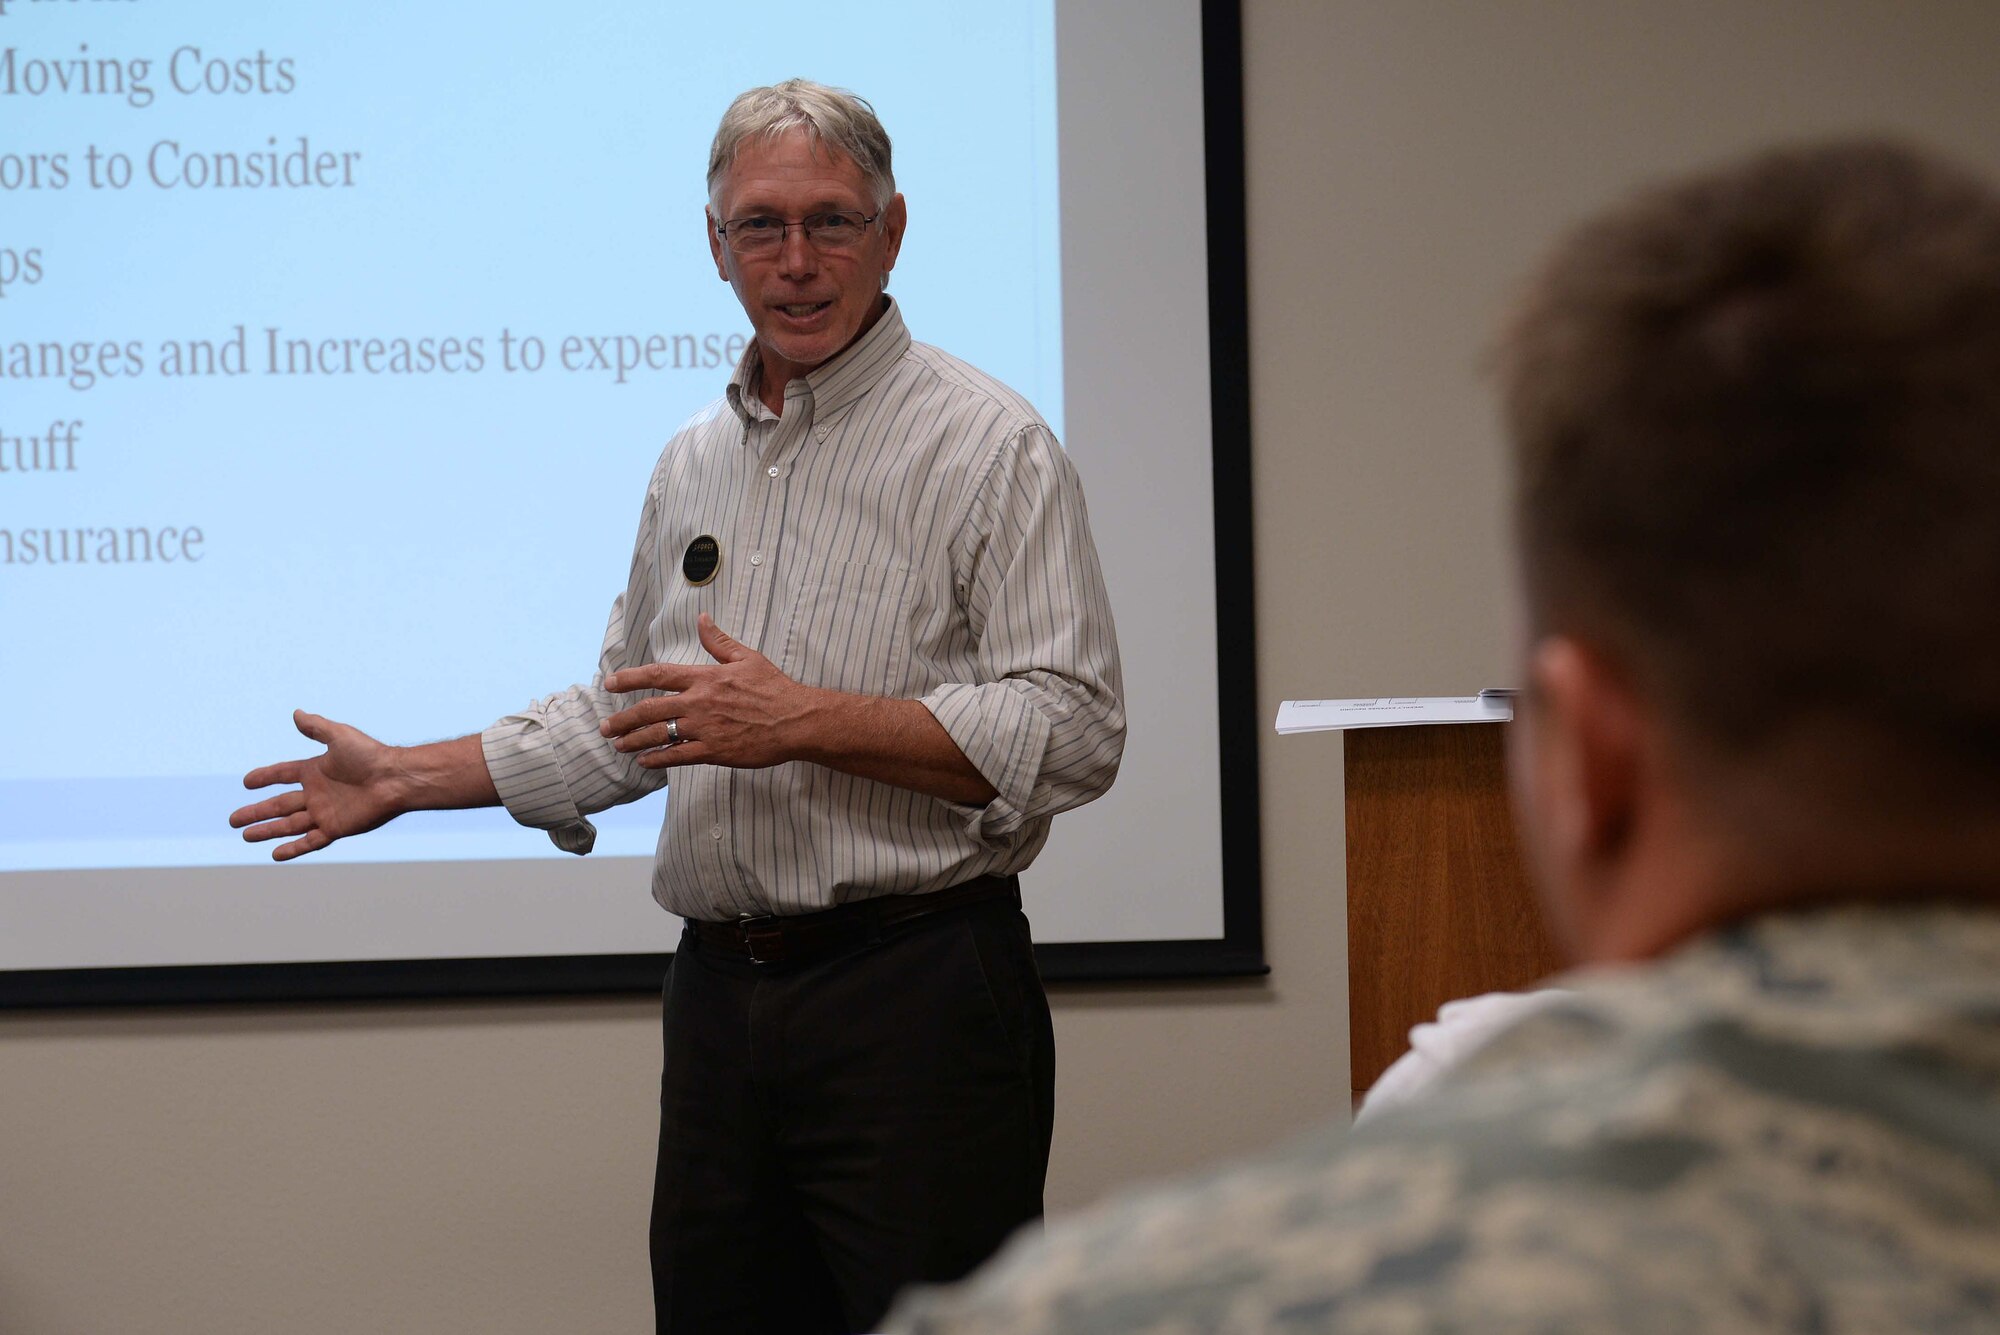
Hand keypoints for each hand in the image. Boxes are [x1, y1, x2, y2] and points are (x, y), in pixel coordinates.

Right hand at [229, 711, 407, 860]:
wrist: (395, 780)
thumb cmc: (371, 755)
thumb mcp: (340, 736)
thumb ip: (317, 727)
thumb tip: (296, 713)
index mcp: (316, 770)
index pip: (283, 774)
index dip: (265, 778)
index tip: (247, 783)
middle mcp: (318, 793)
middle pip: (279, 804)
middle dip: (256, 812)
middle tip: (233, 820)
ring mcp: (325, 812)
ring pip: (289, 825)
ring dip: (267, 830)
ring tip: (245, 836)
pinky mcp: (336, 828)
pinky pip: (310, 841)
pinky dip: (293, 848)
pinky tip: (275, 854)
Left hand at [601, 614, 819, 770]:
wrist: (797, 721)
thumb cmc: (774, 689)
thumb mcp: (747, 658)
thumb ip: (719, 641)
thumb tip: (702, 618)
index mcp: (706, 678)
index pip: (659, 675)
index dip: (631, 679)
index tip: (610, 683)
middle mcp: (700, 702)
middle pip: (650, 709)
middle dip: (623, 719)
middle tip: (605, 727)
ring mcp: (705, 728)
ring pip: (660, 735)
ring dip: (634, 741)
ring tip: (618, 746)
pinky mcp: (714, 751)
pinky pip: (678, 757)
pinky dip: (658, 759)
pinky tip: (644, 762)